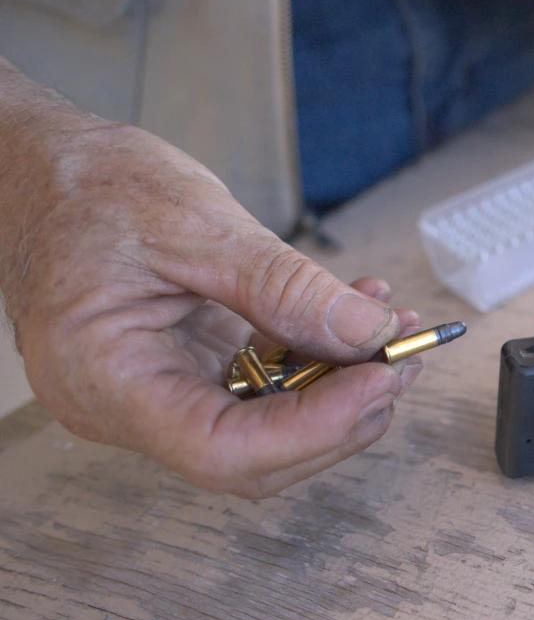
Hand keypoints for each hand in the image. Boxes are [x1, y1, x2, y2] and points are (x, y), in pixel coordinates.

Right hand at [0, 93, 419, 497]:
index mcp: (107, 382)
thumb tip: (368, 333)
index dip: (316, 428)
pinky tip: (356, 313)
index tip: (382, 379)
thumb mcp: (195, 225)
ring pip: (269, 423)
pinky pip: (263, 382)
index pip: (223, 451)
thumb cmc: (87, 189)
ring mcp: (160, 391)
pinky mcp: (188, 368)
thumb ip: (284, 286)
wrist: (42, 167)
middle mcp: (129, 405)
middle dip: (343, 410)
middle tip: (404, 356)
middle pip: (256, 453)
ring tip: (394, 327)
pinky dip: (316, 354)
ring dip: (341, 382)